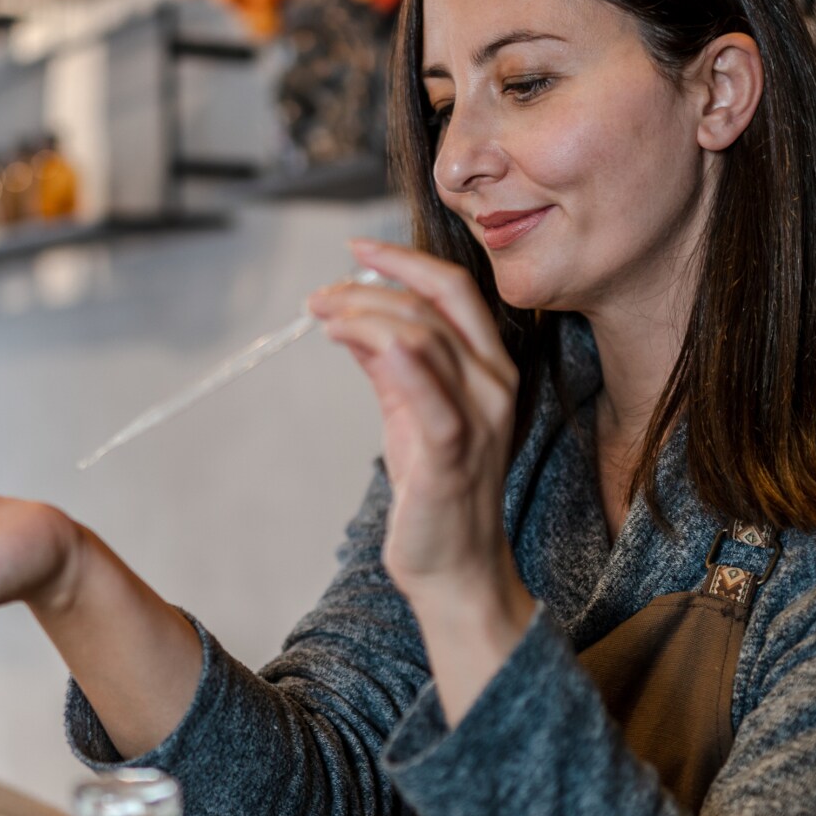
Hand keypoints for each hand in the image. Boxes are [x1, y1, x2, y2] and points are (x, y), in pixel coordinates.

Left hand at [309, 240, 529, 620]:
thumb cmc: (436, 490)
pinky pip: (431, 397)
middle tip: (323, 291)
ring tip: (321, 316)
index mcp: (489, 367)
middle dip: (378, 280)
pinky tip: (350, 338)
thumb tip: (350, 317)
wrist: (455, 567)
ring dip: (364, 315)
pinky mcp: (454, 454)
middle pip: (442, 300)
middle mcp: (494, 383)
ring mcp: (480, 418)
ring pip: (425, 337)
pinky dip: (396, 359)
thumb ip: (387, 364)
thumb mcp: (408, 412)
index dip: (403, 260)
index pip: (452, 289)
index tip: (355, 248)